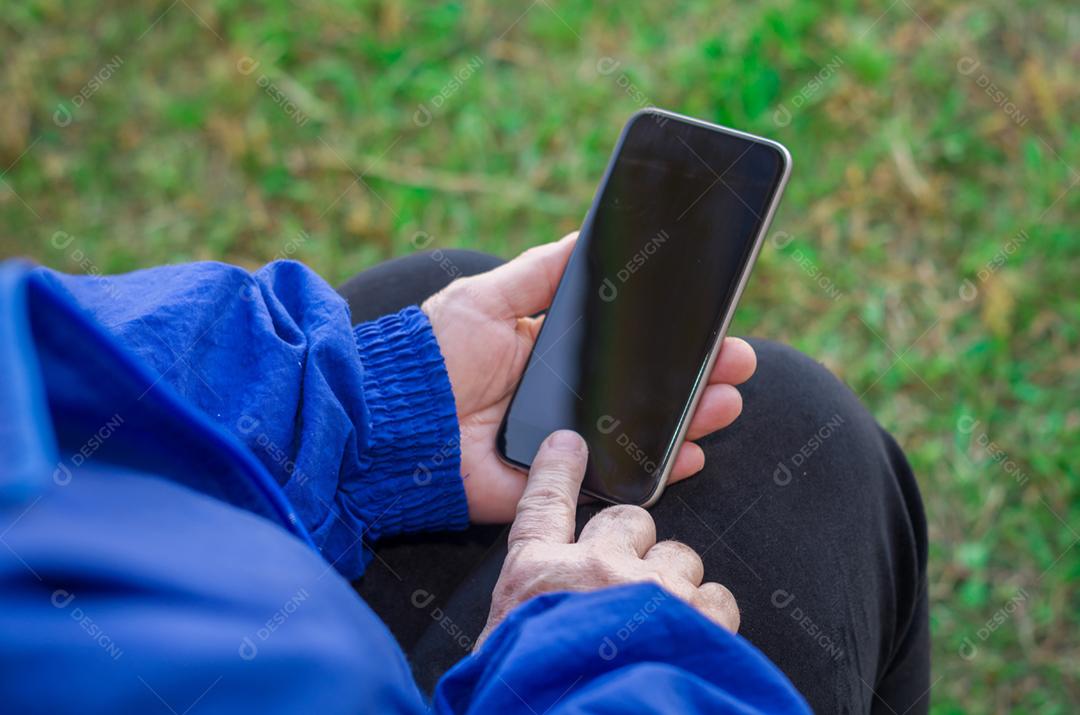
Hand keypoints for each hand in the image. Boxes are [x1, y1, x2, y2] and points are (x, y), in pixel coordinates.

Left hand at [422, 233, 756, 522]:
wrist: (388, 419)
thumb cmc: (430, 355)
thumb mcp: (487, 296)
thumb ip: (539, 272)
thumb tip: (587, 234)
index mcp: (554, 354)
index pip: (627, 347)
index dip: (672, 340)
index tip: (713, 325)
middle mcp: (566, 399)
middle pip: (647, 391)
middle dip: (698, 378)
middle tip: (738, 362)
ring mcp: (565, 444)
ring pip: (641, 434)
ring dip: (691, 420)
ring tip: (726, 400)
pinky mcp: (555, 483)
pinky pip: (613, 482)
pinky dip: (656, 473)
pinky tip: (690, 453)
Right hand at [476, 430, 738, 646]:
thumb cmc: (537, 697)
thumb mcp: (502, 656)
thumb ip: (519, 621)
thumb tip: (524, 622)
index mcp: (536, 576)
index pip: (542, 503)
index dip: (557, 468)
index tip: (569, 444)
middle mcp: (593, 568)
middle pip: (627, 522)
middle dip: (635, 546)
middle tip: (628, 588)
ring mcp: (649, 588)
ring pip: (679, 556)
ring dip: (674, 584)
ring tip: (662, 629)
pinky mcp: (696, 617)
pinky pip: (717, 595)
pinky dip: (711, 618)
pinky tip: (695, 644)